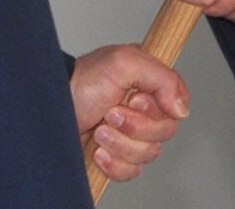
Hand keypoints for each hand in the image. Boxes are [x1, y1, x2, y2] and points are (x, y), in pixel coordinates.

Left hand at [70, 44, 189, 182]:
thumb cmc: (83, 81)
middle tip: (111, 113)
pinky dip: (114, 164)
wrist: (52, 106)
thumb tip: (182, 109)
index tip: (136, 99)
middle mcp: (144, 111)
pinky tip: (98, 151)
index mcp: (151, 86)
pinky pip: (131, 171)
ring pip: (148, 154)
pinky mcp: (118, 157)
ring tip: (100, 129)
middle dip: (134, 126)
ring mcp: (131, 136)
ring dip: (120, 143)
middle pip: (165, 132)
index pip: (178, 106)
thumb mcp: (125, 63)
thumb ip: (163, 78)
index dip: (159, 109)